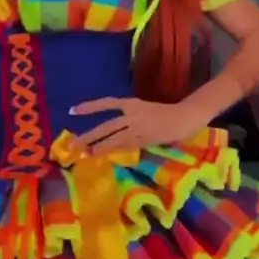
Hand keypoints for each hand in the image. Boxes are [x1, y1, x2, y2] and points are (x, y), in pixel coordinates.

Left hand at [70, 97, 204, 154]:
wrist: (185, 116)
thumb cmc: (166, 113)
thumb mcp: (144, 111)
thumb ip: (129, 120)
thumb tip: (111, 133)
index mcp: (132, 103)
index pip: (107, 103)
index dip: (90, 107)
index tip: (73, 111)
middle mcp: (133, 114)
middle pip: (106, 126)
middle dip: (89, 135)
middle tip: (73, 144)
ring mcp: (138, 128)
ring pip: (114, 139)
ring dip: (99, 147)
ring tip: (85, 153)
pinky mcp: (145, 140)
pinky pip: (126, 146)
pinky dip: (114, 151)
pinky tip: (103, 156)